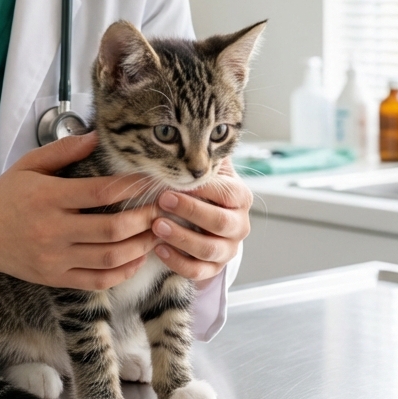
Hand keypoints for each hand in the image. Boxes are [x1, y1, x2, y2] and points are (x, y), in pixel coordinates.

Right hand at [0, 133, 158, 297]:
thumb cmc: (6, 196)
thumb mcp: (28, 165)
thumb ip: (63, 150)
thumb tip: (96, 135)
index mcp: (47, 198)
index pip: (100, 193)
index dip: (131, 186)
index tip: (150, 179)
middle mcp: (52, 230)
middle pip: (111, 229)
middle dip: (144, 219)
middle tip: (163, 208)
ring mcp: (55, 258)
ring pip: (110, 258)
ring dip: (141, 246)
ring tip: (157, 232)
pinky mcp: (56, 278)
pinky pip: (98, 281)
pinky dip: (123, 272)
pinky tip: (137, 258)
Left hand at [151, 158, 251, 281]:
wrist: (207, 224)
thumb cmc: (201, 191)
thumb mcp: (206, 172)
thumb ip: (201, 156)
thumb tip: (183, 127)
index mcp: (240, 197)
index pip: (225, 192)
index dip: (201, 187)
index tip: (175, 178)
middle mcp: (240, 225)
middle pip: (219, 222)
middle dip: (190, 211)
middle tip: (162, 199)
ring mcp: (229, 249)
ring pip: (208, 249)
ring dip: (181, 237)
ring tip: (157, 225)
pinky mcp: (215, 269)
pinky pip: (198, 271)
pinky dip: (177, 262)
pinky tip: (159, 248)